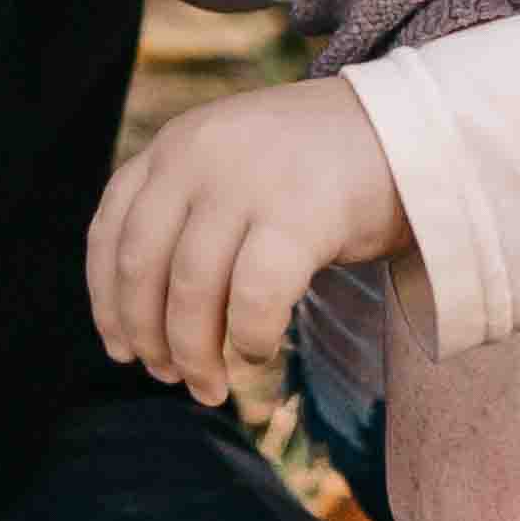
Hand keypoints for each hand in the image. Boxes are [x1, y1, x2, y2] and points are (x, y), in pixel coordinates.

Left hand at [90, 77, 409, 390]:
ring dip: (194, 353)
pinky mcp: (300, 211)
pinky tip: (256, 353)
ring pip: (191, 290)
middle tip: (166, 378)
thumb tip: (143, 322)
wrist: (413, 133)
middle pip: (144, 267)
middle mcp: (202, 153)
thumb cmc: (321, 168)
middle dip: (149, 336)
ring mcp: (250, 179)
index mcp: (177, 143)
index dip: (106, 300)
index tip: (119, 348)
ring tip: (209, 387)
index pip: (112, 229)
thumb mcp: (235, 165)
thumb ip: (188, 212)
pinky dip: (247, 339)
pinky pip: (254, 299)